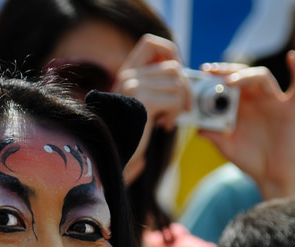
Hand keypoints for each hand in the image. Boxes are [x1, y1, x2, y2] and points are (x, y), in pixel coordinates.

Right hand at [113, 33, 188, 182]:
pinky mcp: (141, 100)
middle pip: (174, 67)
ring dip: (178, 106)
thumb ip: (156, 88)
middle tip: (179, 110)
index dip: (171, 54)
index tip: (177, 78)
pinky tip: (162, 125)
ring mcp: (132, 85)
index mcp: (128, 73)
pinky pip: (174, 99)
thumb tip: (184, 78)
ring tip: (165, 120)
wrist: (109, 156)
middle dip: (184, 90)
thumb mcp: (143, 106)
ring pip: (177, 84)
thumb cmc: (128, 136)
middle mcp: (128, 75)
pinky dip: (174, 114)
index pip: (152, 43)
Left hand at [198, 51, 294, 199]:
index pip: (228, 82)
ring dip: (246, 76)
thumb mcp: (228, 148)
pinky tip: (291, 57)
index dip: (216, 76)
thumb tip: (198, 129)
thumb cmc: (251, 162)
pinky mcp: (291, 109)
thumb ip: (214, 137)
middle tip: (210, 70)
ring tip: (230, 82)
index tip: (201, 73)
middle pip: (243, 75)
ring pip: (263, 78)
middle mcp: (257, 100)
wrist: (272, 176)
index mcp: (241, 106)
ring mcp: (274, 102)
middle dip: (226, 71)